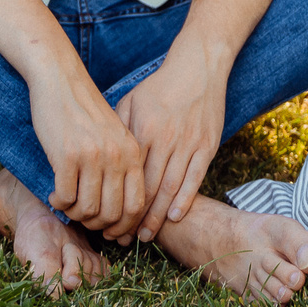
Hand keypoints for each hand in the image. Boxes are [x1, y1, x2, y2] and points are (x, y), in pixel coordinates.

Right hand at [29, 66, 147, 234]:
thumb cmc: (85, 111)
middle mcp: (116, 156)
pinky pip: (65, 198)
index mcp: (132, 152)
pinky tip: (55, 195)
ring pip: (88, 210)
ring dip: (75, 215)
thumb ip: (121, 166)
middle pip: (113, 214)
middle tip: (83, 220)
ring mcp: (92, 156)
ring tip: (68, 206)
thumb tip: (120, 213)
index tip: (110, 233)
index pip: (137, 205)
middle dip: (97, 225)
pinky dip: (59, 203)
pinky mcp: (66, 155)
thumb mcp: (114, 135)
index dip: (124, 227)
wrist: (60, 80)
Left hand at [113, 51, 228, 241]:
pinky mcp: (206, 146)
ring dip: (158, 215)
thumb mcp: (131, 102)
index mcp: (142, 130)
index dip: (116, 199)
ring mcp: (188, 144)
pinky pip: (195, 178)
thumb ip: (117, 129)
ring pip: (170, 187)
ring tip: (146, 235)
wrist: (198, 68)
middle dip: (134, 216)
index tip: (105, 218)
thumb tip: (101, 155)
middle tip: (123, 238)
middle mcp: (165, 139)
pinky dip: (185, 199)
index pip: (127, 173)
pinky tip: (175, 217)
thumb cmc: (160, 87)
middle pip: (147, 186)